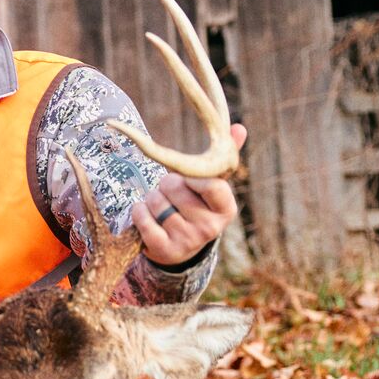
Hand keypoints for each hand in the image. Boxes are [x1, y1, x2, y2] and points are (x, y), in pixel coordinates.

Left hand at [130, 122, 246, 266]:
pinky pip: (141, 215)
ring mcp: (187, 240)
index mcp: (226, 209)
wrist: (180, 249)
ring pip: (155, 200)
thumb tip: (238, 128)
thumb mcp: (211, 187)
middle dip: (167, 183)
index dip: (194, 176)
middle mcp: (210, 228)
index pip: (212, 184)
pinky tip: (148, 217)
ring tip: (162, 207)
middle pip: (175, 186)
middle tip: (172, 193)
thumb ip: (221, 158)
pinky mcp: (164, 249)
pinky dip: (139, 211)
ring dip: (152, 198)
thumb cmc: (195, 207)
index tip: (188, 177)